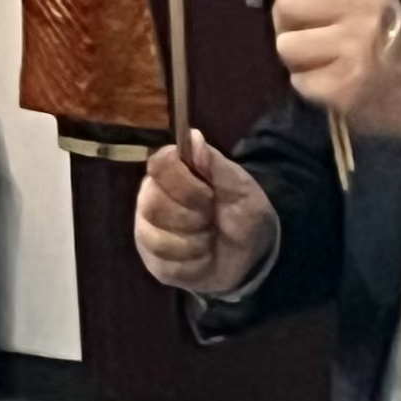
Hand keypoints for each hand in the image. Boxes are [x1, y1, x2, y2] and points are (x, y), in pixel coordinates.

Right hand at [133, 129, 277, 296]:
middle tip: (213, 216)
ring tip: (210, 236)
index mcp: (170, 172)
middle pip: (154, 204)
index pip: (159, 165)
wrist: (252, 251)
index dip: (185, 181)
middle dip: (194, 214)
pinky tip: (204, 255)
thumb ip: (215, 163)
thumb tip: (193, 137)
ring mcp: (148, 232)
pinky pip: (167, 264)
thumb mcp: (239, 186)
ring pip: (159, 238)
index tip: (210, 192)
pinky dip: (195, 262)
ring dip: (197, 240)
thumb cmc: (241, 211)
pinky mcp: (154, 261)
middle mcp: (150, 198)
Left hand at [272, 0, 400, 135]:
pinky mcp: (347, 86)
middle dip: (287, 23)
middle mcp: (363, 9)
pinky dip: (308, 84)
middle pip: (286, 4)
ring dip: (296, 57)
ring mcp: (356, 48)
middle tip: (308, 32)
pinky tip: (330, 79)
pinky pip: (299, 81)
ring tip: (319, 57)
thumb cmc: (385, 34)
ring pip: (286, 45)